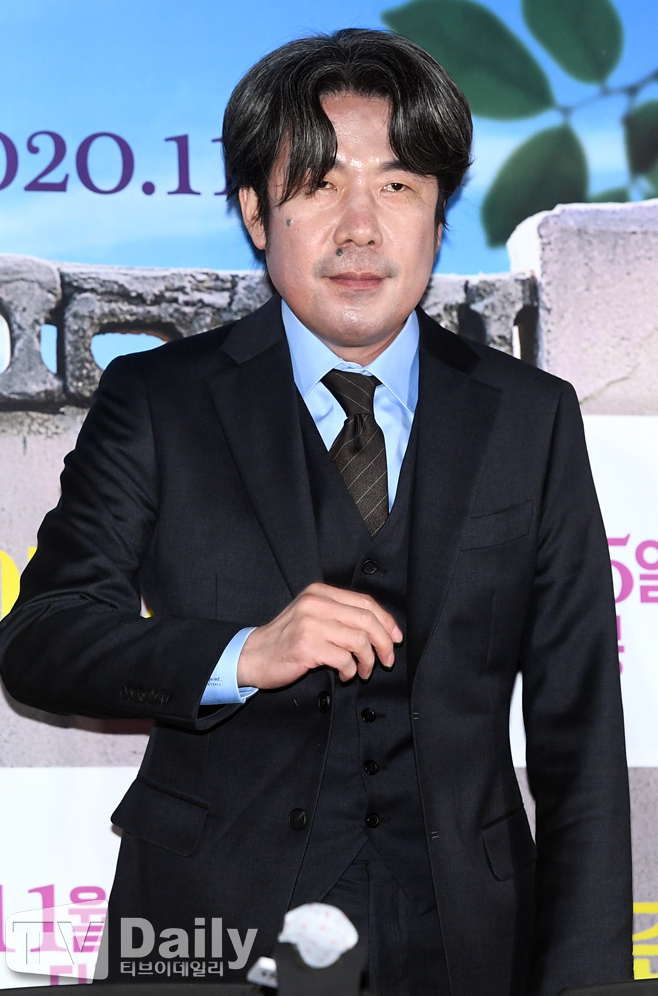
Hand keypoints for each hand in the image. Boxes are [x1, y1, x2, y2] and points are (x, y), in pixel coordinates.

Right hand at [237, 582, 402, 688]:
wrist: (254, 655)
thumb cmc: (286, 639)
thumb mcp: (311, 616)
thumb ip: (339, 615)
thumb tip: (380, 628)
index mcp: (319, 592)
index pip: (365, 602)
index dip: (386, 621)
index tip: (395, 638)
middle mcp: (315, 603)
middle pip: (366, 619)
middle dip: (384, 643)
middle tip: (387, 659)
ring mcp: (310, 624)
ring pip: (359, 640)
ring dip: (368, 660)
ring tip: (364, 671)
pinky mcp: (306, 646)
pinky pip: (344, 659)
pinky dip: (351, 671)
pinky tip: (345, 675)